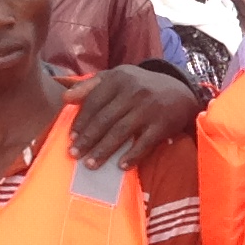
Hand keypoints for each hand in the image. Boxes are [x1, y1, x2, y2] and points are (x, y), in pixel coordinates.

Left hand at [69, 65, 200, 167]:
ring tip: (90, 164)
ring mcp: (149, 108)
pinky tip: (121, 166)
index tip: (71, 138)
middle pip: (105, 119)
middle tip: (74, 155)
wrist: (179, 90)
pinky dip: (132, 155)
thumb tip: (65, 99)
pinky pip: (144, 143)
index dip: (81, 121)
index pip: (94, 102)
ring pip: (121, 132)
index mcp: (118, 79)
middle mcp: (133, 91)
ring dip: (104, 150)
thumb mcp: (117, 78)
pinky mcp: (162, 123)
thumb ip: (90, 86)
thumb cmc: (140, 86)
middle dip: (88, 139)